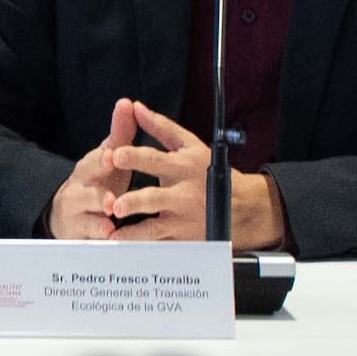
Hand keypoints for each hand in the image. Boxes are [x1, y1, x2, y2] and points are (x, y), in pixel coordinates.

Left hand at [71, 100, 281, 247]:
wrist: (242, 206)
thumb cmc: (209, 171)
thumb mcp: (189, 145)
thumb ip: (160, 127)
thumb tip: (134, 106)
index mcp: (182, 167)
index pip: (155, 159)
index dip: (134, 157)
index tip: (114, 154)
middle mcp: (182, 194)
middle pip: (155, 198)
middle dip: (135, 201)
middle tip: (115, 205)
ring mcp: (182, 219)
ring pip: (155, 228)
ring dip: (133, 233)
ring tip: (114, 235)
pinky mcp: (182, 238)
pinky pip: (158, 245)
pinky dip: (141, 249)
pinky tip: (122, 249)